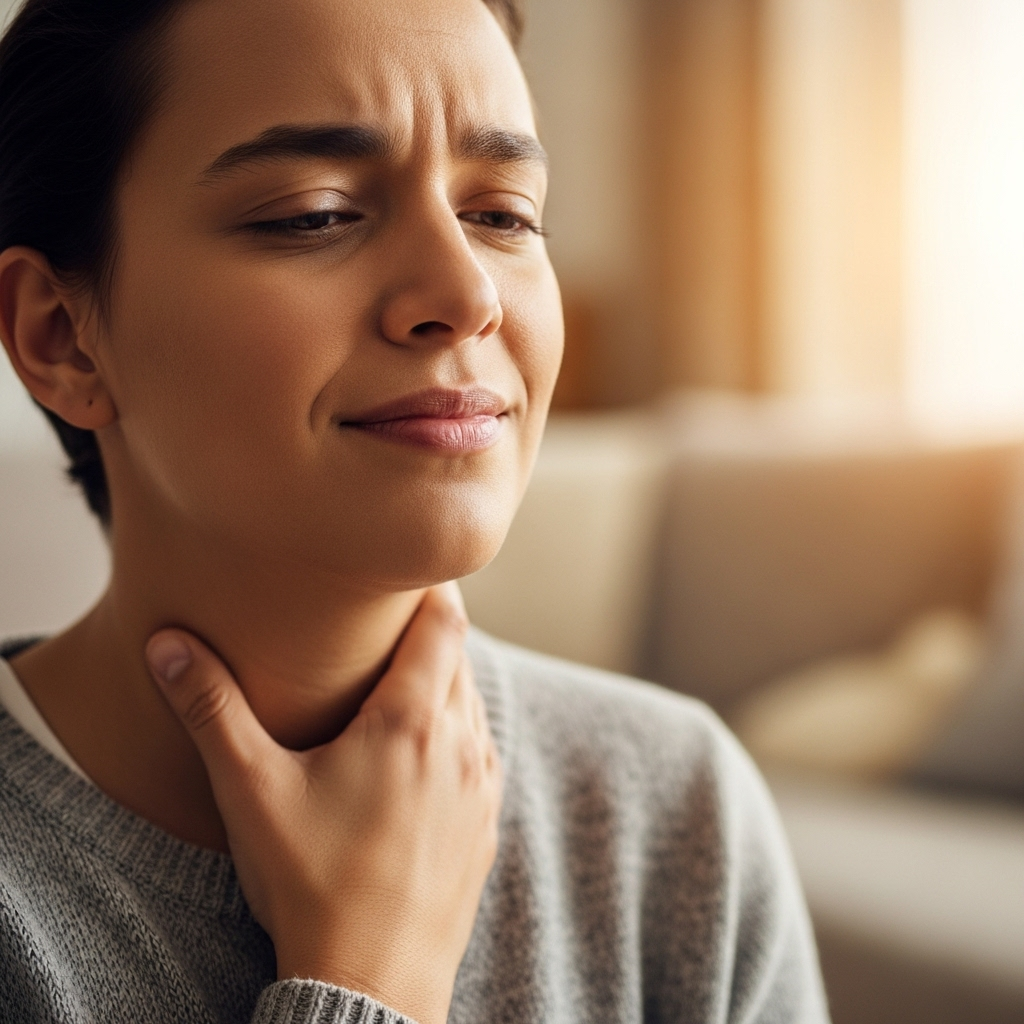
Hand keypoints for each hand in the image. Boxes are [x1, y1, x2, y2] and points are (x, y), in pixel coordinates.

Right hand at [145, 583, 501, 1023]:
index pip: (444, 622)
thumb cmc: (312, 886)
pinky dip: (455, 732)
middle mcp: (461, 744)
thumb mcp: (252, 792)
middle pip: (457, 658)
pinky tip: (417, 752)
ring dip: (441, 685)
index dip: (430, 589)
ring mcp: (482, 786)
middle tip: (387, 622)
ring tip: (398, 681)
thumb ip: (212, 709)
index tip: (406, 574)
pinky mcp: (486, 823)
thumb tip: (168, 646)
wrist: (373, 987)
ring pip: (471, 704)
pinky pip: (480, 751)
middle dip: (426, 634)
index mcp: (412, 721)